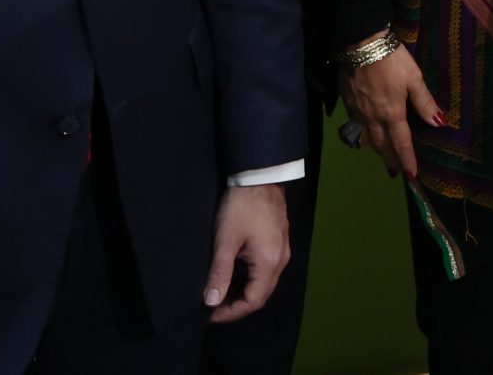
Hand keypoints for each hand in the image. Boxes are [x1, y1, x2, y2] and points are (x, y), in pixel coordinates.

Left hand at [203, 182, 288, 321]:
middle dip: (237, 306)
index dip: (230, 312)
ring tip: (220, 294)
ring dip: (244, 293)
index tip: (209, 314)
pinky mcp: (279, 243)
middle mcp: (281, 261)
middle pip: (261, 295)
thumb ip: (219, 273)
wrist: (261, 177)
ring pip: (264, 284)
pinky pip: (267, 271)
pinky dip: (250, 280)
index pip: (252, 301)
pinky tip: (235, 277)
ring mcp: (282, 251)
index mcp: (269, 263)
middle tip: (213, 308)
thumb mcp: (226, 241)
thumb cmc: (242, 207)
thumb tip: (211, 301)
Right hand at [339, 40, 440, 179]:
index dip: (407, 161)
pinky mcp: (347, 104)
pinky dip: (364, 135)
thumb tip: (440, 123)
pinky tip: (366, 135)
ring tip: (384, 158)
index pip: (402, 144)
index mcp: (392, 114)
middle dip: (390, 160)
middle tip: (395, 173)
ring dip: (377, 150)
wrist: (359, 44)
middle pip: (382, 145)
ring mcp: (358, 113)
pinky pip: (357, 126)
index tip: (412, 177)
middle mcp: (373, 119)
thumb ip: (424, 102)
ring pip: (368, 138)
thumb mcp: (414, 78)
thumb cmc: (391, 60)